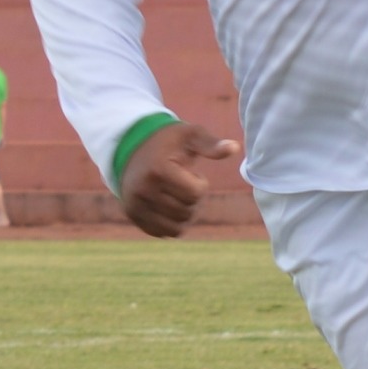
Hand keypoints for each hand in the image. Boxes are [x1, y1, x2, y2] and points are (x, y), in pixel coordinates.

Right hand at [122, 120, 237, 237]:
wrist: (132, 146)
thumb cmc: (168, 141)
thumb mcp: (190, 136)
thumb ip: (211, 144)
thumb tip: (235, 148)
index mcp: (158, 169)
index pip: (195, 193)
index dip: (200, 184)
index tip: (191, 173)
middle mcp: (143, 189)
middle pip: (186, 212)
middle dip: (193, 200)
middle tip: (184, 184)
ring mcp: (135, 204)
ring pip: (177, 227)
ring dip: (185, 214)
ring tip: (178, 195)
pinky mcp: (133, 215)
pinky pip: (163, 232)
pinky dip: (173, 224)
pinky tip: (169, 205)